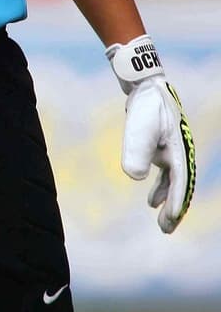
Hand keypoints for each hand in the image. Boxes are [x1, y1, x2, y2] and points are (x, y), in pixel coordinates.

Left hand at [106, 35, 196, 232]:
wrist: (145, 86)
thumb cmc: (145, 106)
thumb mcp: (140, 127)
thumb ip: (138, 151)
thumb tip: (135, 178)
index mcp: (179, 150)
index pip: (180, 181)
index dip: (176, 202)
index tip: (171, 219)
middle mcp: (179, 153)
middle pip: (180, 186)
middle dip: (174, 208)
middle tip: (166, 229)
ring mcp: (171, 150)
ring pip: (173, 182)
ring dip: (168, 200)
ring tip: (162, 221)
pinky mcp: (161, 147)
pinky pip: (164, 174)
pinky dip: (160, 188)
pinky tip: (150, 200)